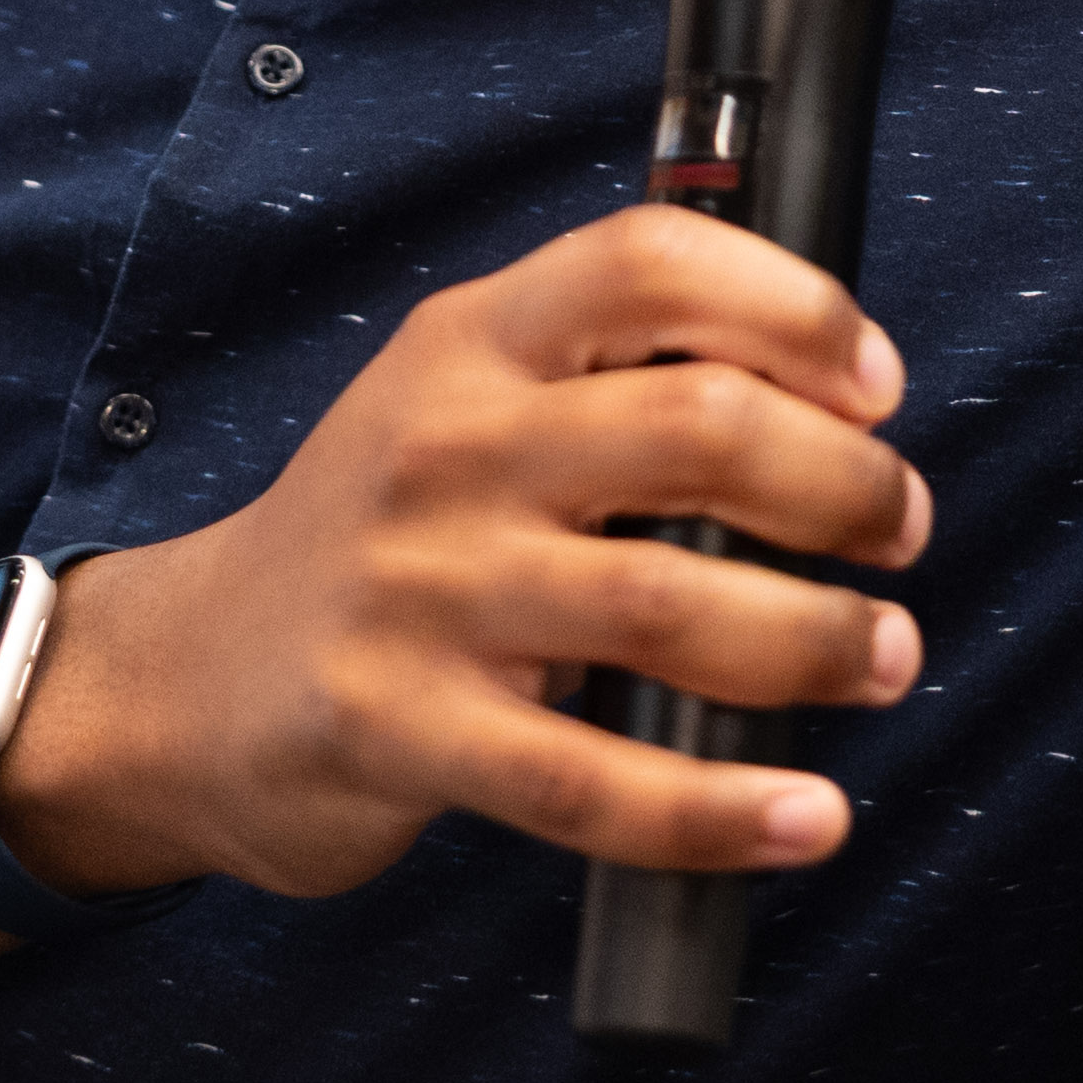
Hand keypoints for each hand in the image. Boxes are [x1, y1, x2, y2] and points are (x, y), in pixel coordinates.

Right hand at [3, 206, 936, 897]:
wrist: (183, 681)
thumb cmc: (381, 541)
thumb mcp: (461, 404)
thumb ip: (607, 385)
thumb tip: (832, 407)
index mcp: (475, 342)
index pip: (649, 263)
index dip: (796, 310)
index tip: (879, 386)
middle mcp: (448, 444)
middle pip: (696, 426)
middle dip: (845, 485)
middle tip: (899, 533)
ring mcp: (421, 589)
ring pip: (669, 604)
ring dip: (819, 639)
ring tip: (882, 658)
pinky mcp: (402, 729)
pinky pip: (594, 784)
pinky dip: (725, 809)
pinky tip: (806, 819)